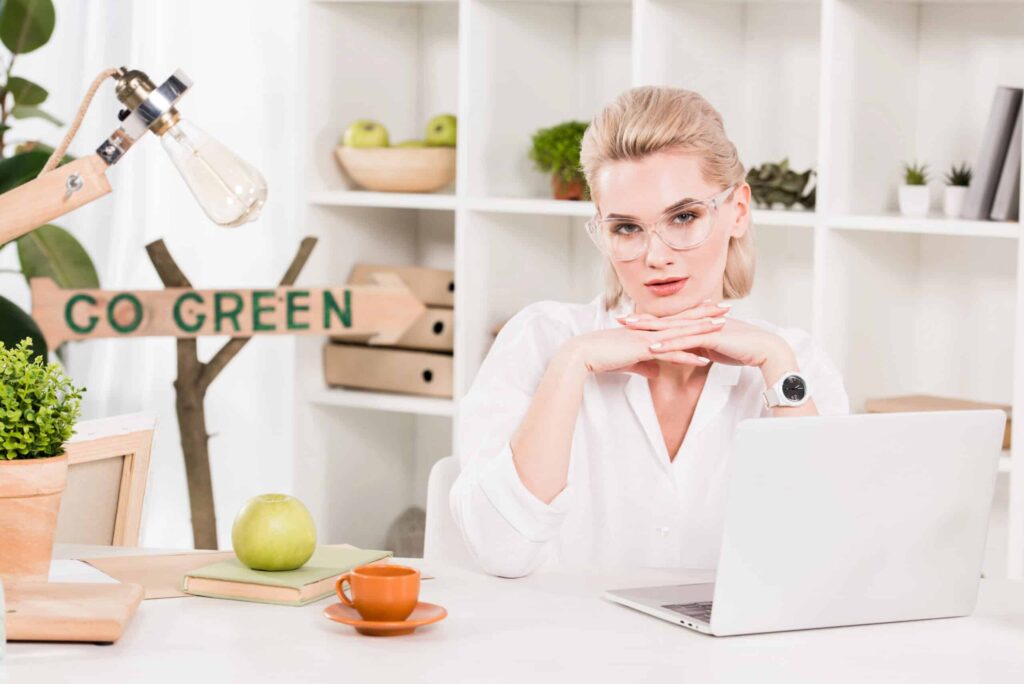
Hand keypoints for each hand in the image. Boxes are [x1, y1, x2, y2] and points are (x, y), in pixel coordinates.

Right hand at [558, 301, 728, 379]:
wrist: (583, 354)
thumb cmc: (601, 355)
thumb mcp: (627, 360)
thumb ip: (643, 364)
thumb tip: (655, 371)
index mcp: (647, 329)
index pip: (676, 319)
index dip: (694, 314)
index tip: (712, 309)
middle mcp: (649, 329)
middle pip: (684, 320)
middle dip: (706, 314)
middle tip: (727, 308)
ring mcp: (647, 338)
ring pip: (681, 334)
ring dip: (703, 331)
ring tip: (723, 329)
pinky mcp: (643, 350)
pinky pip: (669, 354)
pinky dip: (686, 357)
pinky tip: (702, 360)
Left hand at [617, 299, 790, 370]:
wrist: (765, 349)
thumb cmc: (744, 349)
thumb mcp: (717, 348)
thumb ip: (702, 347)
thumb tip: (691, 352)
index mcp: (699, 323)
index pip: (669, 321)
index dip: (649, 320)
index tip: (630, 320)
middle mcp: (699, 322)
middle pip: (665, 321)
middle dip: (642, 320)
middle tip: (620, 318)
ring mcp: (705, 328)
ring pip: (672, 329)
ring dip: (649, 330)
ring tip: (629, 331)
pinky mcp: (711, 337)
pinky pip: (685, 341)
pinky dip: (668, 344)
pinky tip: (653, 348)